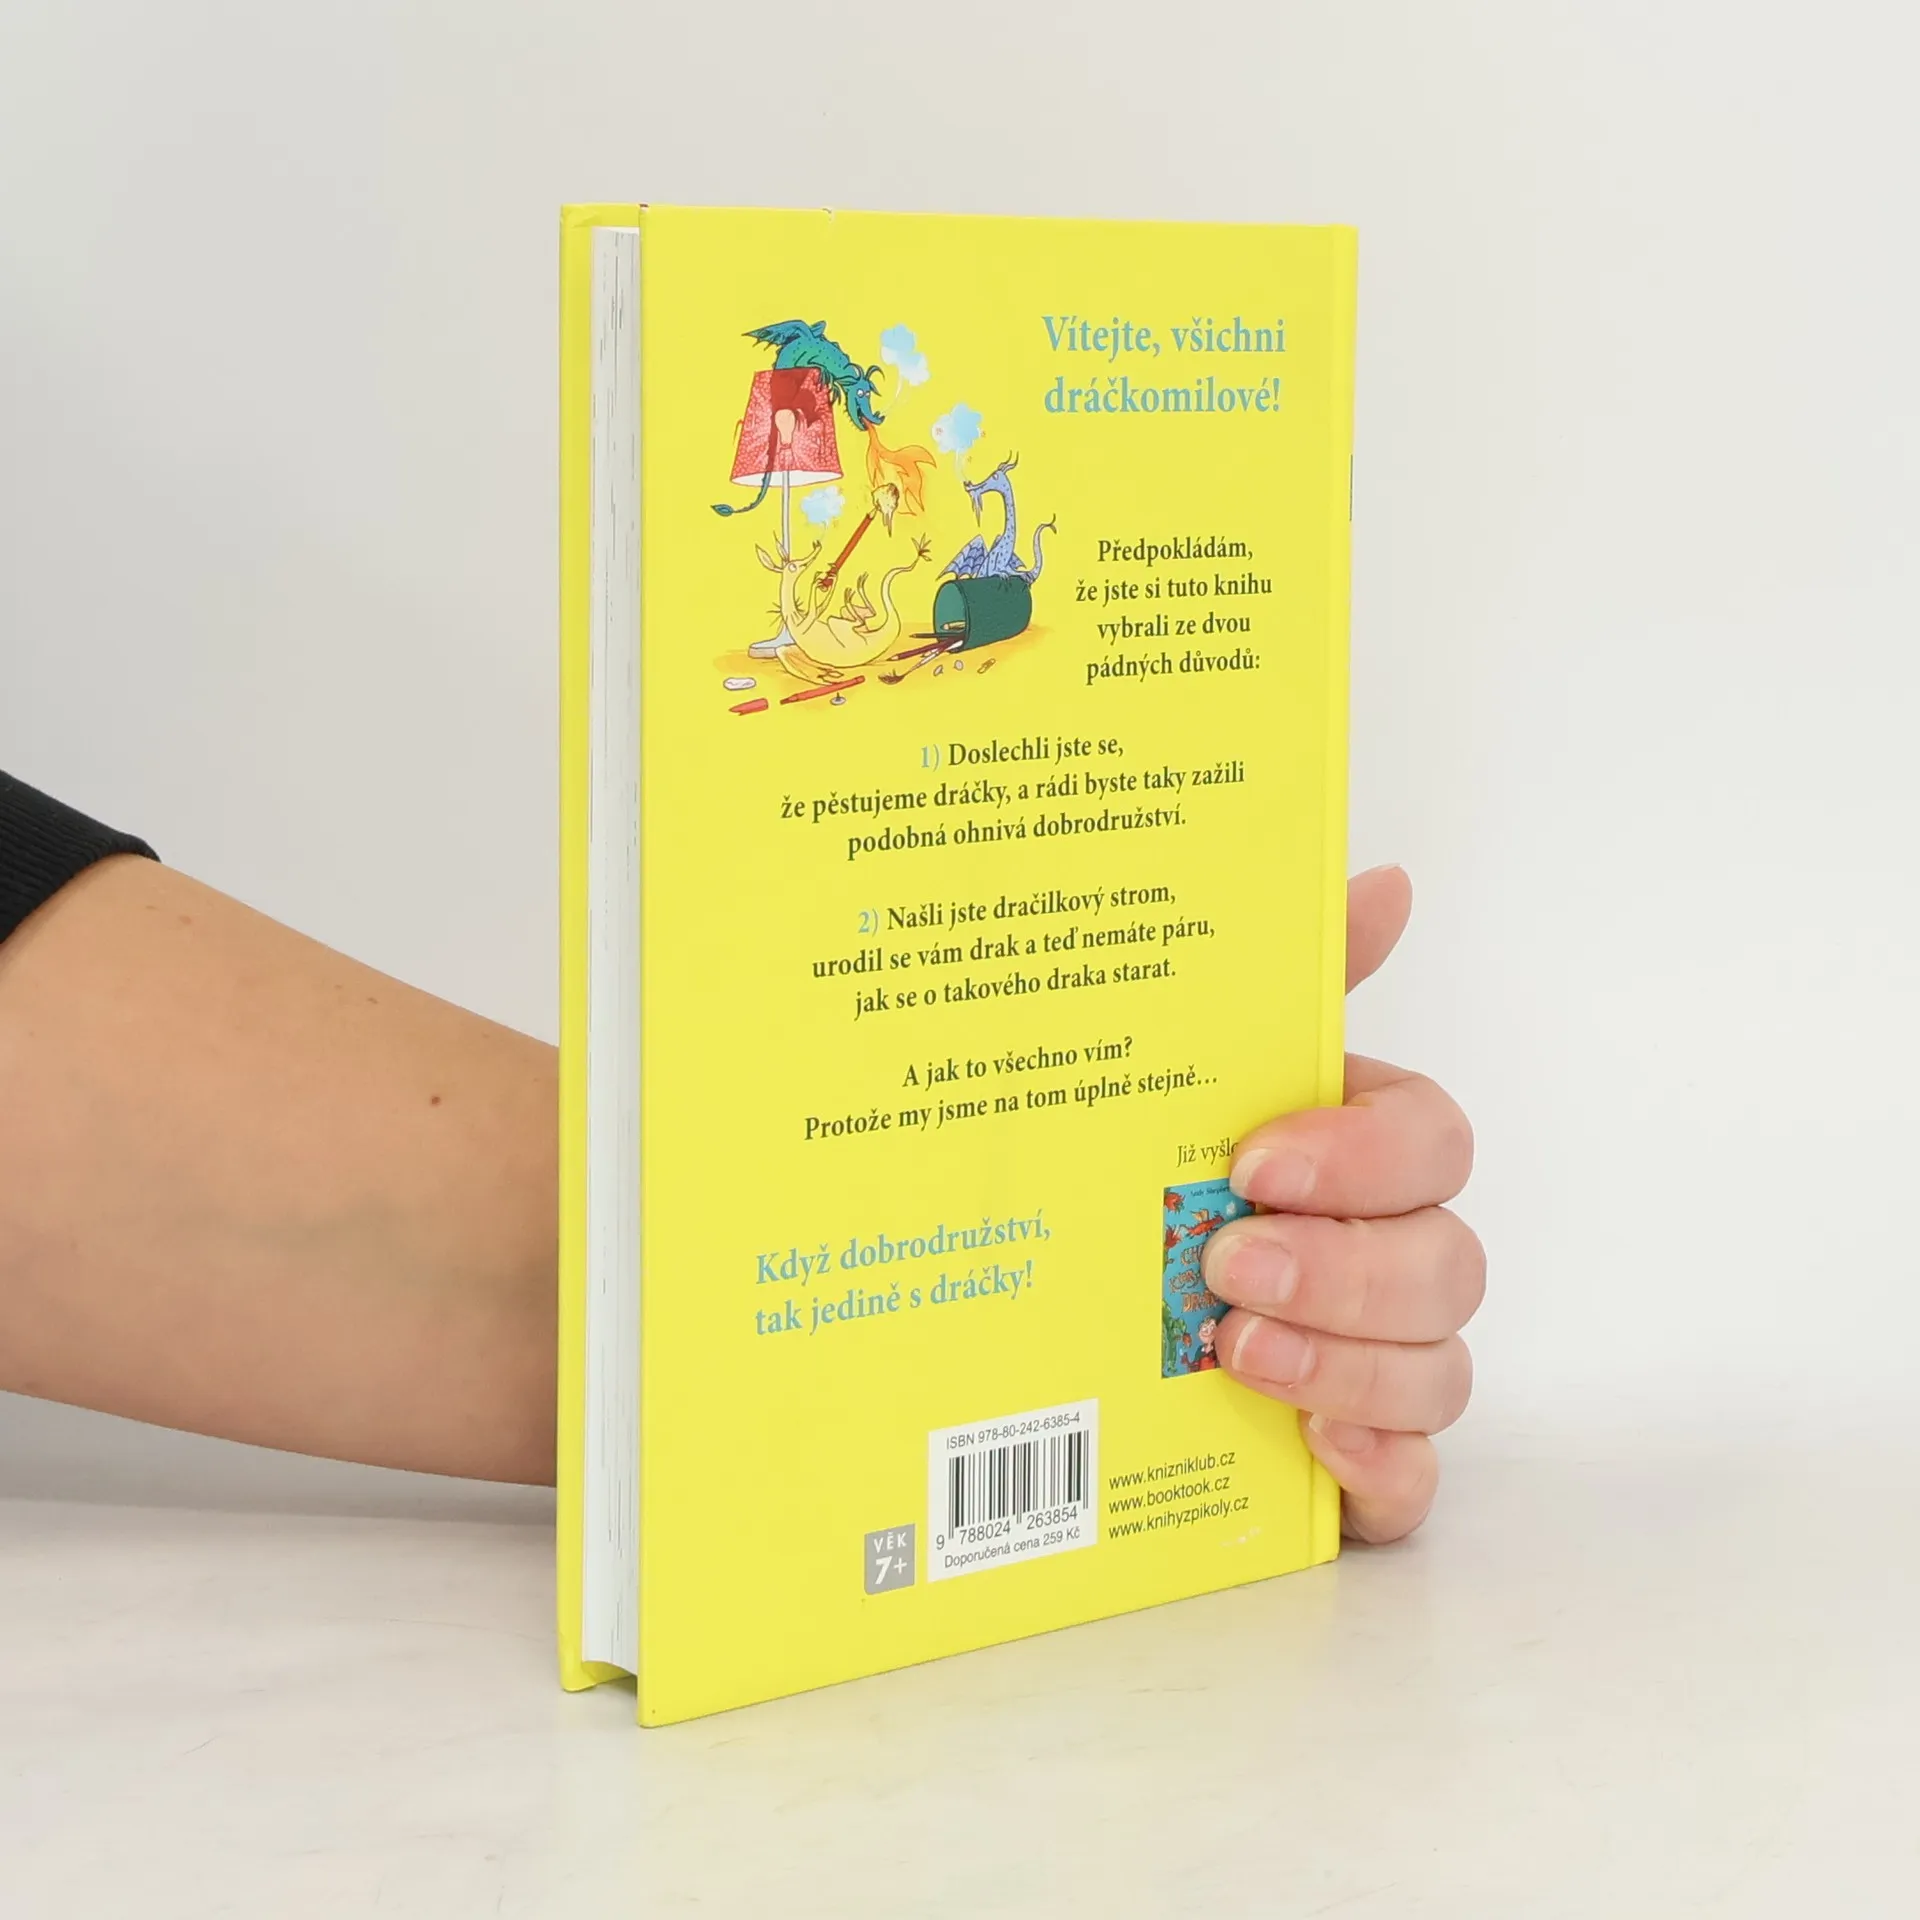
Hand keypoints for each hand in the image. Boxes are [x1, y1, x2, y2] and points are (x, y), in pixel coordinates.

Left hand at [1202, 866, 1481, 1542]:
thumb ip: (1293, 984)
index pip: (1431, 1140)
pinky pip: (1417, 1483)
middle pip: (1447, 1261)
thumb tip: (1383, 878)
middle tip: (1227, 1264)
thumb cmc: (1162, 1176)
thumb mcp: (1201, 1077)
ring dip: (1348, 1361)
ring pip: (1439, 1369)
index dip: (1365, 1153)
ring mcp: (1383, 1364)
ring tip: (1236, 1353)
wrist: (1066, 1315)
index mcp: (1359, 1153)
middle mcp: (1389, 1254)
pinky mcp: (1359, 1463)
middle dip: (1345, 1266)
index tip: (1256, 1162)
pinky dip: (1381, 1470)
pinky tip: (1317, 1452)